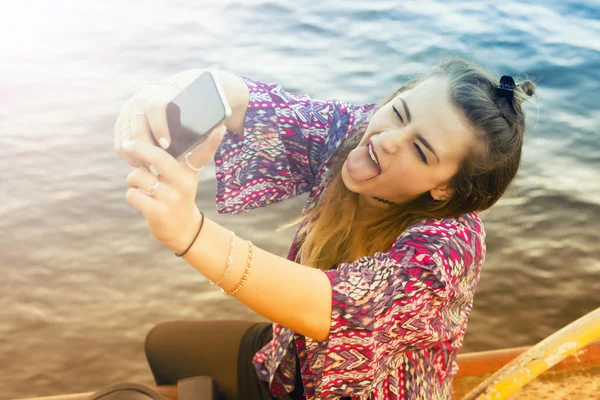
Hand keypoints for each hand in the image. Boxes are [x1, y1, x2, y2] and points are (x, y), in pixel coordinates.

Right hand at [113, 76, 199, 168]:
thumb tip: (220, 129)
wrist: (171, 93)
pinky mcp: (120, 124)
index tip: (168, 146)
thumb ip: (203, 121)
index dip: (160, 127)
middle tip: (158, 168)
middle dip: (146, 149)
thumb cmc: (188, 110)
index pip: (156, 108)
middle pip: (137, 126)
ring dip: (137, 156)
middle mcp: (139, 101)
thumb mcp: (195, 113)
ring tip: (150, 169)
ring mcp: (127, 113)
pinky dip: (129, 157)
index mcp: (160, 95)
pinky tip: (142, 165)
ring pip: (125, 138)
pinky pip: (119, 145)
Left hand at [121, 124, 226, 252]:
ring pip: (138, 176)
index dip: (212, 142)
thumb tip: (148, 138)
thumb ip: (173, 159)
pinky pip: (133, 194)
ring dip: (132, 178)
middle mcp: (184, 184)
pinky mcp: (158, 213)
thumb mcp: (183, 177)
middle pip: (158, 158)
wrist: (182, 230)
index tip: (219, 128)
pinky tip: (140, 198)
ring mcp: (171, 199)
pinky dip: (132, 194)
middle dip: (139, 148)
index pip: (203, 155)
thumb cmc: (176, 195)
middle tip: (127, 144)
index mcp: (190, 172)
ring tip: (139, 184)